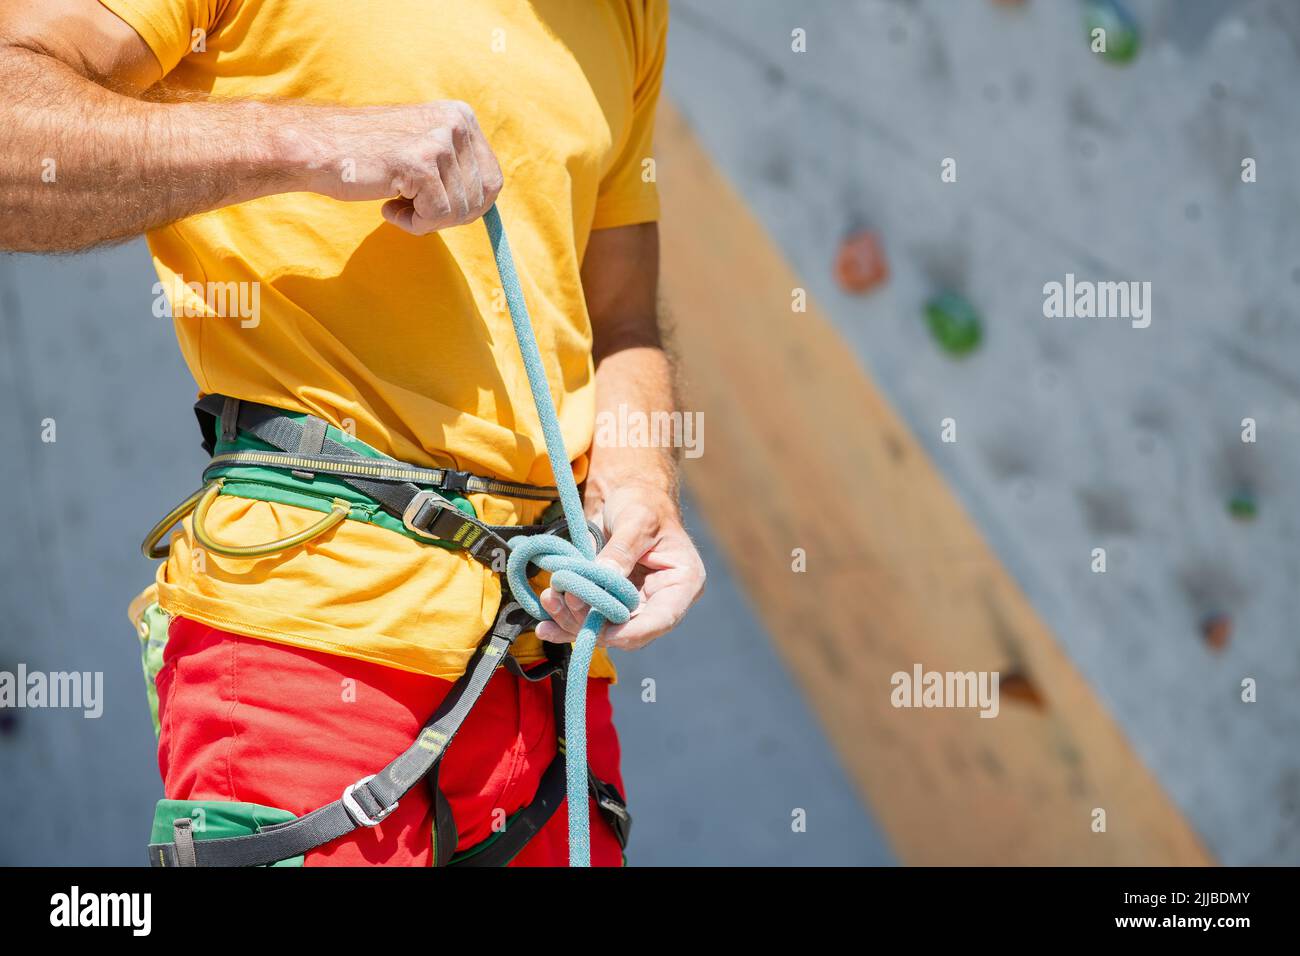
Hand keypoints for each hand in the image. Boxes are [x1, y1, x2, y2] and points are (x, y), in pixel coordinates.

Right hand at [285, 100, 502, 234]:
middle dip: (449, 217)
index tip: (438, 207)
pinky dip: (413, 224)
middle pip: (480, 199)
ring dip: (427, 220)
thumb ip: (457, 167)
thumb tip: (488, 203)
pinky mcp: (421, 163)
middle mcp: (456, 123)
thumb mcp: (424, 149)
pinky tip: (388, 207)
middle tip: (413, 208)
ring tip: (397, 204)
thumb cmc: (368, 156)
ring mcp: (440, 141)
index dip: (470, 207)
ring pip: (459, 211)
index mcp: (462, 117)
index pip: (493, 181)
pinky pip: (436, 216)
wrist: (318, 148)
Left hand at [536, 480, 705, 650]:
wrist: (625, 495)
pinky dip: (566, 624)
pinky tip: (545, 625)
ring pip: (605, 630)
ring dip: (574, 622)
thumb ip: (621, 550)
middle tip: (566, 601)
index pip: (663, 617)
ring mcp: (633, 604)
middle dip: (595, 624)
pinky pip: (588, 621)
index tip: (607, 633)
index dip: (635, 631)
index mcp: (682, 582)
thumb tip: (604, 578)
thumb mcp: (636, 520)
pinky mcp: (609, 602)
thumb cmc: (642, 502)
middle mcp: (659, 599)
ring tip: (550, 599)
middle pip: (630, 629)